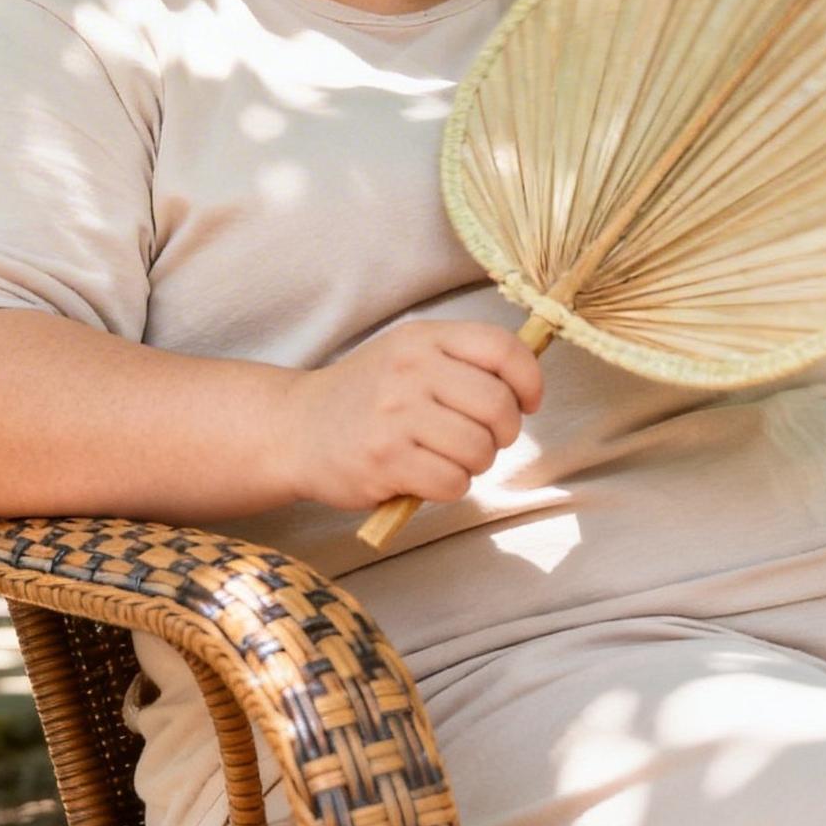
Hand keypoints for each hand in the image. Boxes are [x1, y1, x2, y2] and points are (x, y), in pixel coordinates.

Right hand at [284, 319, 543, 511]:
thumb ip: (461, 360)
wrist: (296, 428)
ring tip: (449, 458)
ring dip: (475, 464)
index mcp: (422, 338)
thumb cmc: (366, 396)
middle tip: (484, 440)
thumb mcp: (407, 356)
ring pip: (479, 449)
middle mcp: (409, 369)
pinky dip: (449, 487)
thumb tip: (528, 384)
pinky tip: (426, 477)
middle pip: (498, 405)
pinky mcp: (385, 460)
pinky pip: (452, 482)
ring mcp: (395, 414)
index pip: (501, 348)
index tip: (527, 403)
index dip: (529, 380)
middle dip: (503, 433)